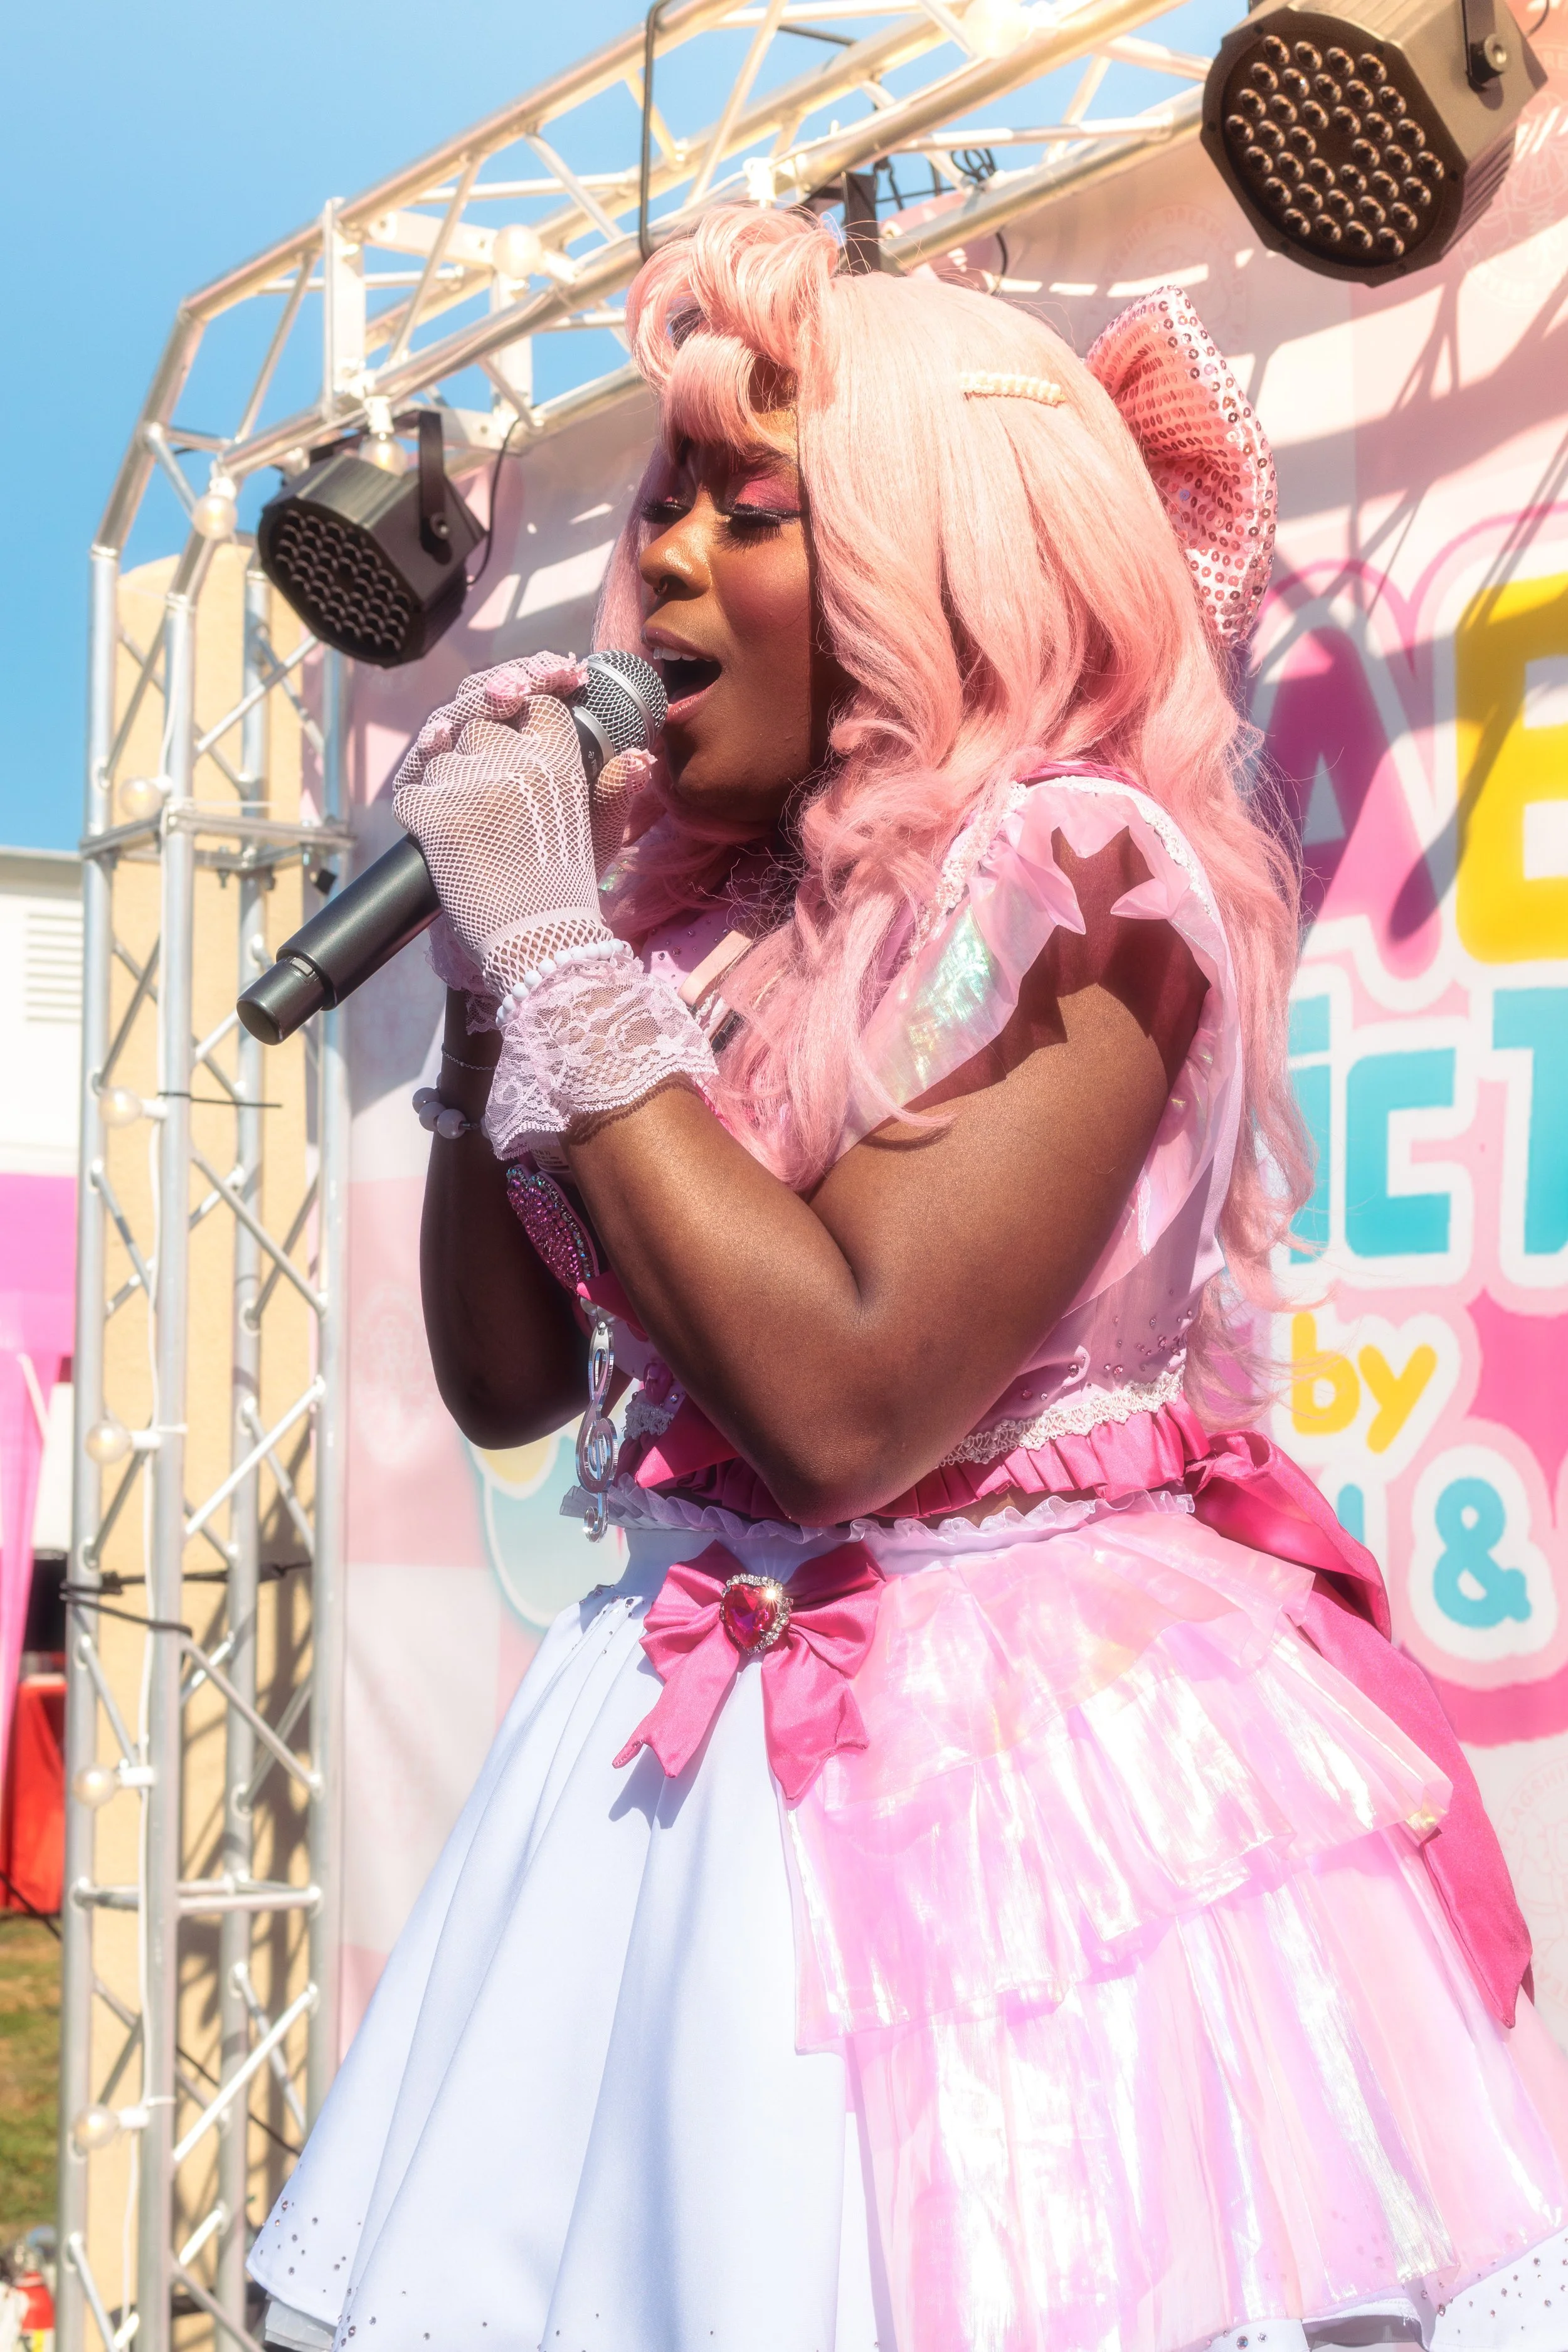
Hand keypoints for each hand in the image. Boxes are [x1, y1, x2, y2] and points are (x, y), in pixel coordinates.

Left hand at [393, 659, 649, 998]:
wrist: (541, 943)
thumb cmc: (569, 890)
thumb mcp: (603, 834)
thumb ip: (615, 790)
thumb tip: (636, 756)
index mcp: (559, 758)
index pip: (533, 702)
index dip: (519, 715)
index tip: (515, 745)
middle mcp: (516, 761)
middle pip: (478, 724)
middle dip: (476, 756)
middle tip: (487, 801)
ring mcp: (472, 785)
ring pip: (439, 756)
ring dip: (444, 786)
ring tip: (469, 828)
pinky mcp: (435, 815)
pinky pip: (410, 793)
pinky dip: (418, 816)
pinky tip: (441, 841)